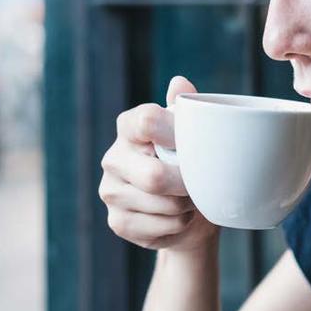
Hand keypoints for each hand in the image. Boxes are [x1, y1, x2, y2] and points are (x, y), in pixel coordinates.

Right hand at [99, 76, 219, 251]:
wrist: (190, 212)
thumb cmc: (191, 165)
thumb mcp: (194, 135)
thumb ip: (187, 110)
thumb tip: (179, 83)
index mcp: (129, 126)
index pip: (147, 121)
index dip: (175, 134)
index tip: (193, 146)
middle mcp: (113, 157)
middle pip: (154, 176)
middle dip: (187, 184)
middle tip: (199, 182)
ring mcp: (111, 191)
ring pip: (163, 205)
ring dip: (188, 206)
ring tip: (190, 199)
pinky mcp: (118, 222)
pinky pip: (162, 227)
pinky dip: (180, 224)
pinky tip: (178, 217)